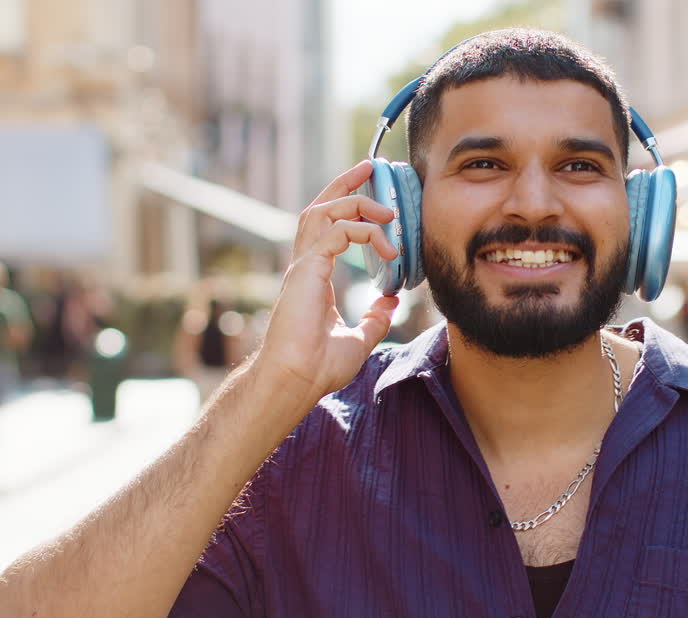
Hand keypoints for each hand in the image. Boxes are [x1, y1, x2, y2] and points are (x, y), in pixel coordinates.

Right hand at [257, 160, 400, 400]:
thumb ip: (374, 318)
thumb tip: (391, 302)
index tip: (373, 195)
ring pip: (322, 211)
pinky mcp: (307, 271)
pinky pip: (336, 233)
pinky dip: (363, 231)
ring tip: (386, 207)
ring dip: (354, 200)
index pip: (327, 227)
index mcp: (313, 276)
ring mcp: (303, 266)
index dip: (347, 205)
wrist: (296, 380)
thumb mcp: (358, 339)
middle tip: (370, 167)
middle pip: (319, 207)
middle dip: (344, 183)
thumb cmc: (317, 366)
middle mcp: (305, 265)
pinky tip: (386, 246)